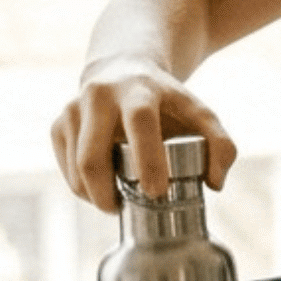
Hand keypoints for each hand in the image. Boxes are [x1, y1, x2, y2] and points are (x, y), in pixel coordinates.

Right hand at [50, 58, 236, 212]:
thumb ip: (222, 145)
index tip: (156, 192)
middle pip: (92, 156)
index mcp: (139, 90)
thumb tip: (215, 184)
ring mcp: (73, 109)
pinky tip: (103, 189)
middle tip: (128, 210)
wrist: (122, 70)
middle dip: (108, 193)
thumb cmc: (167, 103)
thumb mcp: (200, 114)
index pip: (140, 122)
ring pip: (77, 169)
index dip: (148, 160)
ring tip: (118, 201)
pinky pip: (67, 170)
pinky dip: (84, 190)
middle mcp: (100, 95)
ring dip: (96, 196)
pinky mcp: (58, 124)